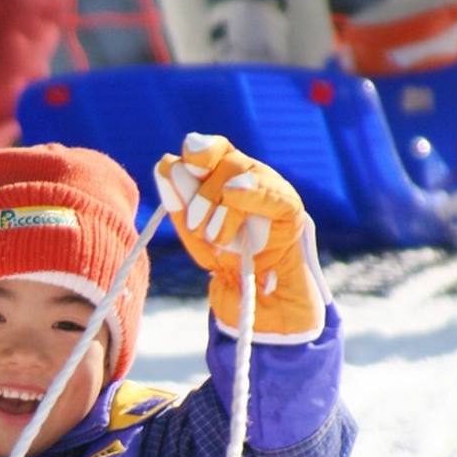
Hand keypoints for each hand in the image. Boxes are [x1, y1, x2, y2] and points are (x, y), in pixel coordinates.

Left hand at [154, 133, 330, 343]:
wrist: (259, 305)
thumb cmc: (228, 266)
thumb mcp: (195, 236)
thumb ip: (180, 203)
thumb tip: (164, 163)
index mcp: (226, 180)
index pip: (213, 151)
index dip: (197, 151)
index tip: (173, 164)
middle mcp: (250, 178)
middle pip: (225, 161)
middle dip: (201, 191)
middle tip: (195, 225)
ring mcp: (272, 191)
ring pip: (243, 173)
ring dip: (220, 205)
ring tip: (217, 239)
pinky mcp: (291, 211)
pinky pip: (274, 194)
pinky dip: (252, 192)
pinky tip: (234, 194)